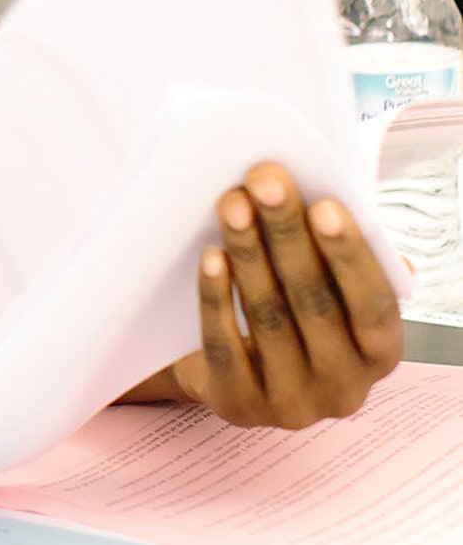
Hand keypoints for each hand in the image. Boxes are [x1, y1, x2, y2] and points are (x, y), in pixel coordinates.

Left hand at [141, 162, 404, 428]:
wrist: (231, 374)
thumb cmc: (291, 313)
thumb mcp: (327, 293)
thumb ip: (338, 259)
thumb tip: (339, 206)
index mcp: (380, 353)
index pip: (372, 304)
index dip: (349, 255)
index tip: (324, 203)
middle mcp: (345, 388)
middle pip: (314, 303)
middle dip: (287, 235)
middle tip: (263, 182)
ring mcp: (293, 405)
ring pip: (268, 318)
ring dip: (248, 253)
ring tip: (231, 204)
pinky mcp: (240, 407)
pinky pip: (223, 347)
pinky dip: (215, 298)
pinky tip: (209, 256)